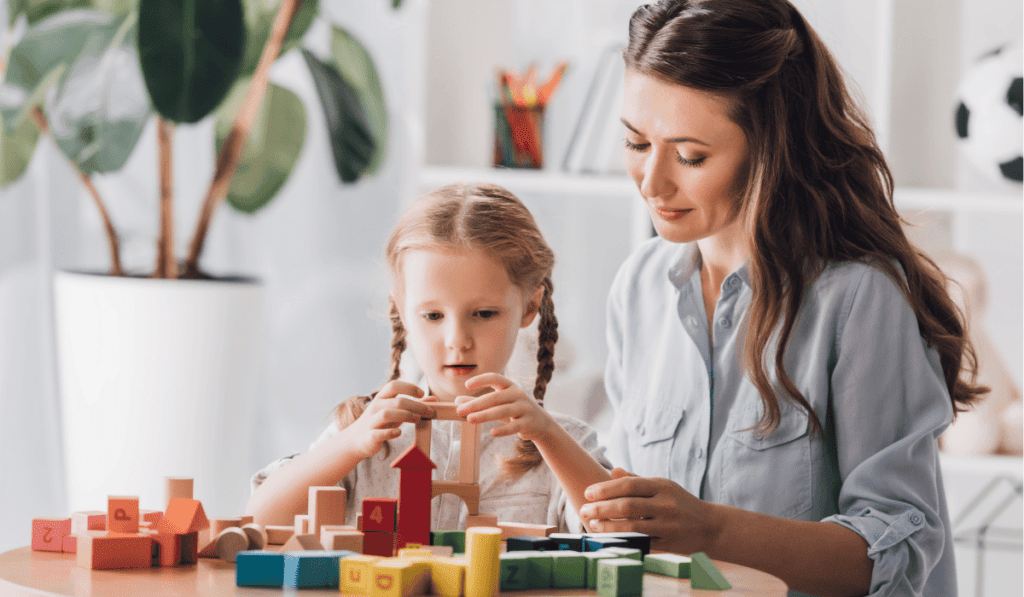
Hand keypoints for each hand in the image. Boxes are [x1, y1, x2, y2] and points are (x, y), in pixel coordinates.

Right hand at [347, 380, 435, 458]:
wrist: (358, 439)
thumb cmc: (382, 422)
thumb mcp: (396, 410)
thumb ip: (415, 404)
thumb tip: (434, 399)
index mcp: (382, 397)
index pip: (394, 385)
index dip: (409, 387)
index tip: (422, 394)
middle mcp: (376, 407)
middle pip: (397, 401)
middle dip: (415, 405)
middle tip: (429, 411)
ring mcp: (371, 421)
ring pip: (386, 414)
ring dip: (405, 416)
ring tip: (418, 419)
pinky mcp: (369, 436)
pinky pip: (378, 433)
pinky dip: (390, 433)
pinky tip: (399, 433)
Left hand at [454, 373, 556, 442]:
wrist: (540, 423)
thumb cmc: (515, 411)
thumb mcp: (498, 404)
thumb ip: (480, 402)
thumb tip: (457, 401)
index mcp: (510, 386)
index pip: (496, 378)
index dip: (482, 380)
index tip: (467, 385)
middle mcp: (518, 394)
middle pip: (495, 397)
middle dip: (477, 403)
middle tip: (460, 410)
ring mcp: (524, 408)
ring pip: (503, 411)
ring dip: (485, 415)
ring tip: (470, 419)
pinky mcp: (528, 423)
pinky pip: (514, 426)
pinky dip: (503, 430)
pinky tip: (492, 433)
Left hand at [579, 468, 718, 554]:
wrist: (710, 525)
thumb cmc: (679, 503)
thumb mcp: (662, 486)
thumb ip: (636, 480)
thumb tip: (612, 471)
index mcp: (662, 486)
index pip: (628, 485)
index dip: (605, 489)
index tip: (587, 493)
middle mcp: (666, 504)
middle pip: (627, 506)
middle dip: (602, 508)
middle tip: (583, 510)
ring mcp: (668, 525)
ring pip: (632, 526)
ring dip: (608, 526)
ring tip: (592, 524)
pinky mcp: (668, 543)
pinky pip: (641, 543)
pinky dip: (622, 540)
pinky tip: (609, 538)